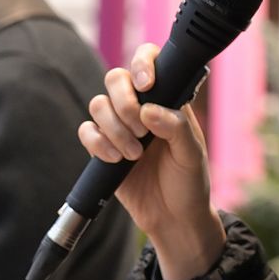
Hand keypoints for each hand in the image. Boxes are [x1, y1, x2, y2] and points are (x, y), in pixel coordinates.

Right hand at [78, 43, 226, 279]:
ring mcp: (119, 127)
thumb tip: (149, 110)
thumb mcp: (192, 154)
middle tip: (141, 129)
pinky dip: (98, 143)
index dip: (142, 63)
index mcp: (167, 99)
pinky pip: (86, 131)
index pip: (149, 61)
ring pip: (98, 104)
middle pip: (115, 78)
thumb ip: (175, 128)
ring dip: (114, 129)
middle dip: (124, 103)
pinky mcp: (102, 148)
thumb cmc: (189, 183)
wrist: (173, 219)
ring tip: (134, 154)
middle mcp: (141, 107)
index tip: (146, 84)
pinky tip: (115, 159)